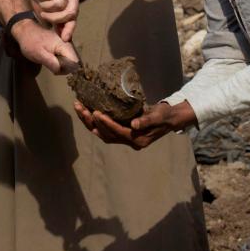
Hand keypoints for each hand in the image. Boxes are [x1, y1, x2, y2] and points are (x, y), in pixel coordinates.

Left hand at [11, 18, 79, 74]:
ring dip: (61, 65)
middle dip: (64, 68)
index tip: (56, 70)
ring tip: (49, 63)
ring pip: (69, 60)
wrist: (25, 31)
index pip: (75, 61)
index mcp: (64, 45)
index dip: (67, 69)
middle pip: (73, 61)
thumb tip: (61, 70)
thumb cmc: (31, 42)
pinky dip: (59, 61)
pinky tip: (50, 60)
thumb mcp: (40, 55)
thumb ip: (52, 63)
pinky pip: (64, 57)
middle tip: (52, 68)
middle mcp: (67, 44)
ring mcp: (64, 44)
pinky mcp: (61, 46)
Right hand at [17, 0, 78, 38]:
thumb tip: (65, 36)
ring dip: (44, 5)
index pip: (75, 14)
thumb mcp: (47, 5)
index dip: (70, 27)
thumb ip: (57, 16)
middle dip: (55, 18)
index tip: (64, 38)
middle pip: (70, 12)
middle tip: (43, 15)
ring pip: (58, 5)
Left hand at [73, 100, 196, 149]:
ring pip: (103, 134)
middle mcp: (131, 142)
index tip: (96, 112)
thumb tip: (134, 125)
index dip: (107, 123)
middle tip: (81, 107)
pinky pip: (105, 131)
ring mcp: (126, 139)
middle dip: (92, 121)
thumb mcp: (159, 116)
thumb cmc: (165, 115)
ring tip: (79, 108)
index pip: (119, 132)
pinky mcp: (123, 134)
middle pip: (107, 135)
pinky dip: (95, 123)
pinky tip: (87, 114)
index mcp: (139, 140)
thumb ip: (147, 120)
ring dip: (90, 122)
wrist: (170, 119)